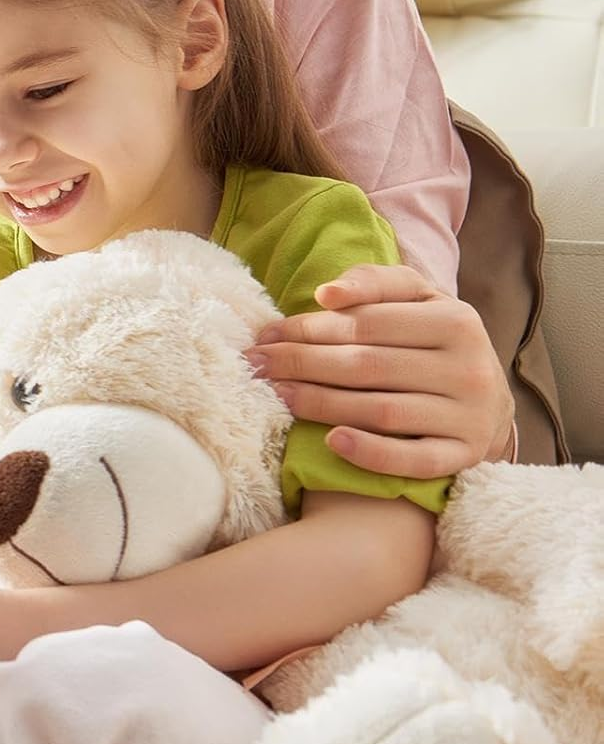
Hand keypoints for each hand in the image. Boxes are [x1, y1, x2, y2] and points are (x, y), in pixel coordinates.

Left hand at [247, 263, 513, 478]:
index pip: (369, 323)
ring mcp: (469, 416)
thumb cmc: (431, 341)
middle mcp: (469, 368)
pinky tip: (331, 441)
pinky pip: (414, 460)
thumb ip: (374, 283)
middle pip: (368, 366)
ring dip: (321, 404)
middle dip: (303, 363)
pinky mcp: (464, 456)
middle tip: (257, 366)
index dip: (311, 327)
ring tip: (277, 396)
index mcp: (457, 320)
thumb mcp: (416, 300)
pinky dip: (371, 452)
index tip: (266, 334)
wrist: (487, 404)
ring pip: (382, 410)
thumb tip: (327, 294)